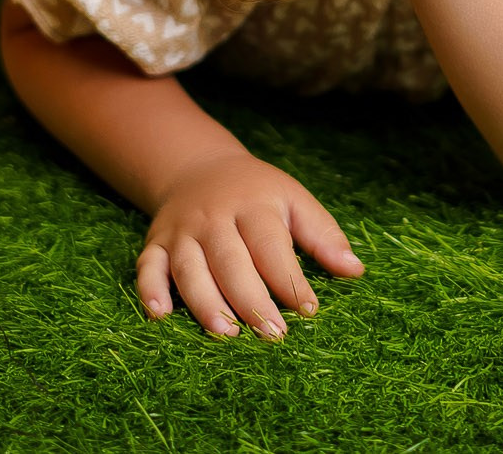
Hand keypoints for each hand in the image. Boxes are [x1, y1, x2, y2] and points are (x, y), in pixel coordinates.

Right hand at [138, 151, 364, 339]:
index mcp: (253, 205)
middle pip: (231, 261)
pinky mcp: (156, 244)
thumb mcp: (293, 199)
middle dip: (251, 300)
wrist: (198, 168)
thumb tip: (354, 270)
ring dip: (206, 303)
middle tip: (273, 335)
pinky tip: (160, 317)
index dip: (289, 278)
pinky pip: (148, 267)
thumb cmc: (256, 192)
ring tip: (227, 334)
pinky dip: (150, 291)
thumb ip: (323, 234)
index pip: (271, 245)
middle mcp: (213, 218)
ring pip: (190, 269)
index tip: (309, 309)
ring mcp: (181, 232)